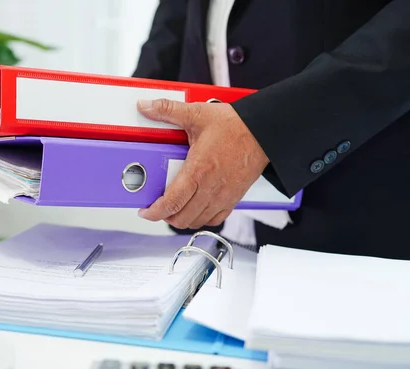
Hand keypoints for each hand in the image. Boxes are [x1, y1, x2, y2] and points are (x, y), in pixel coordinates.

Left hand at [136, 98, 268, 228]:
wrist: (263, 132)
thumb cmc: (234, 125)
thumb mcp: (197, 114)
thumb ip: (168, 110)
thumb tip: (146, 107)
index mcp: (198, 171)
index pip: (172, 203)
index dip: (154, 212)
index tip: (146, 211)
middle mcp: (210, 188)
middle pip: (181, 218)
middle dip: (165, 216)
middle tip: (158, 207)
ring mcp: (223, 196)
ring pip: (197, 221)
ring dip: (182, 218)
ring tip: (175, 207)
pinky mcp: (233, 198)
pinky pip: (215, 219)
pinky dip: (202, 218)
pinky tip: (196, 208)